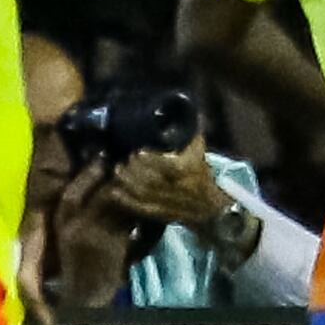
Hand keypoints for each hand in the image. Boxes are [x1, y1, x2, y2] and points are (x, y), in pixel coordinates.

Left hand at [107, 145, 228, 231]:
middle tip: (124, 160)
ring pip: (143, 193)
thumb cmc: (201, 174)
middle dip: (134, 169)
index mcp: (189, 170)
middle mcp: (179, 187)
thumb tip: (185, 110)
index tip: (138, 152)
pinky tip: (114, 191)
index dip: (150, 159)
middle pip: (151, 179)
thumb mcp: (199, 151)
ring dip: (127, 182)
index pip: (167, 165)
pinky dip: (126, 200)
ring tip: (117, 171)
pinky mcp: (161, 214)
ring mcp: (169, 202)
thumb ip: (189, 133)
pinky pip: (140, 208)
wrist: (210, 206)